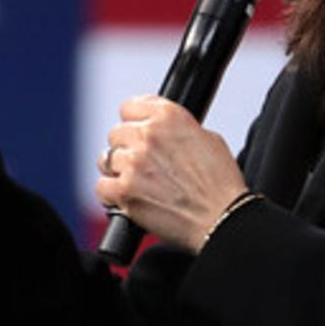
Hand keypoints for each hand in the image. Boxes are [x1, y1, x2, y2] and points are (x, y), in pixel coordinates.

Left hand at [93, 96, 247, 251]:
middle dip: (127, 148)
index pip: (129, 107)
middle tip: (142, 165)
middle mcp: (148, 135)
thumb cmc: (220, 184)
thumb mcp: (208, 139)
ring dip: (118, 171)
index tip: (137, 133)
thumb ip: (178, 128)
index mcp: (169, 116)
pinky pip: (102, 187)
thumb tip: (162, 130)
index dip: (134, 122)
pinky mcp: (125, 191)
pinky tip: (128, 198)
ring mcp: (134, 163)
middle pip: (116, 134)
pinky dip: (112, 195)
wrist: (222, 218)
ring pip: (106, 159)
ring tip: (136, 183)